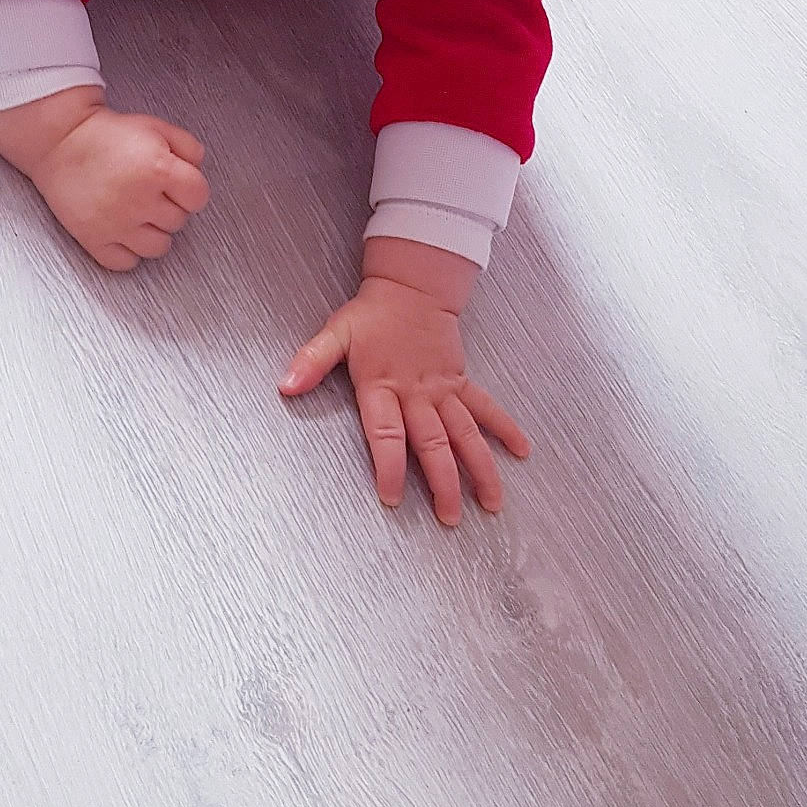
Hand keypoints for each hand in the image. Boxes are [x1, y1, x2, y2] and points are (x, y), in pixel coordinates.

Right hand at [29, 104, 209, 271]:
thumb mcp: (155, 127)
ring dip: (153, 232)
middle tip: (149, 191)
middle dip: (169, 206)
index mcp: (157, 169)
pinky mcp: (94, 239)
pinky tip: (122, 230)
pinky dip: (127, 251)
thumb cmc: (107, 135)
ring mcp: (116, 224)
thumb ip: (189, 148)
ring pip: (158, 247)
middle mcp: (139, 200)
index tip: (178, 186)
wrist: (61, 141)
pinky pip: (127, 263)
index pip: (199, 197)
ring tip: (138, 213)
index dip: (191, 190)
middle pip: (179, 222)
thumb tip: (198, 172)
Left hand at [279, 275, 529, 521]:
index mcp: (382, 386)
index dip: (389, 466)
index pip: (387, 434)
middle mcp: (416, 393)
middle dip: (443, 483)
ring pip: (465, 434)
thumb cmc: (371, 315)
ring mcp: (443, 389)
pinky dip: (505, 428)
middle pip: (433, 444)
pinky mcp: (460, 382)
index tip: (392, 498)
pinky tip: (521, 451)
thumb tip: (285, 386)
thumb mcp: (335, 334)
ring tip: (491, 503)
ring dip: (480, 468)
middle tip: (449, 519)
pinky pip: (485, 408)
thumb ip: (311, 362)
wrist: (412, 287)